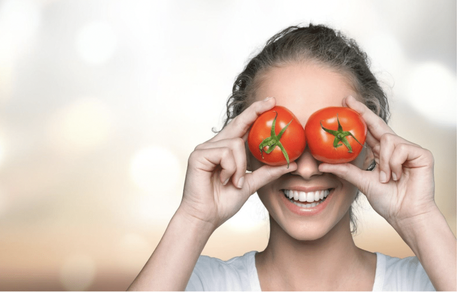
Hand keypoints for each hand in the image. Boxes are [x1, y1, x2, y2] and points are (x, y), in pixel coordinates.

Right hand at [180, 97, 296, 229]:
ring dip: (240, 166)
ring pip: (236, 144)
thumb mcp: (250, 184)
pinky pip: (225, 153)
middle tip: (272, 101)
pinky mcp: (198, 155)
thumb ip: (266, 173)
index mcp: (225, 150)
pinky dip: (231, 168)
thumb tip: (290, 164)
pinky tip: (226, 180)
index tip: (272, 102)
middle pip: (238, 124)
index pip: (242, 127)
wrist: (205, 218)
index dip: (255, 113)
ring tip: (234, 182)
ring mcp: (205, 149)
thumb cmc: (223, 202)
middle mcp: (214, 146)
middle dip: (255, 111)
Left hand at [319, 96, 435, 226]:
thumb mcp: (361, 182)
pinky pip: (400, 148)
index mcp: (382, 153)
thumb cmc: (388, 201)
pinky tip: (397, 176)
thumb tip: (321, 166)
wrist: (405, 215)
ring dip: (383, 161)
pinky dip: (394, 163)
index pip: (369, 130)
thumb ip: (345, 171)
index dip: (359, 116)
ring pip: (388, 139)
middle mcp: (395, 148)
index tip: (345, 103)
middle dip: (363, 111)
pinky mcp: (421, 154)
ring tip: (386, 178)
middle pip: (378, 124)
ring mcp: (409, 150)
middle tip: (347, 99)